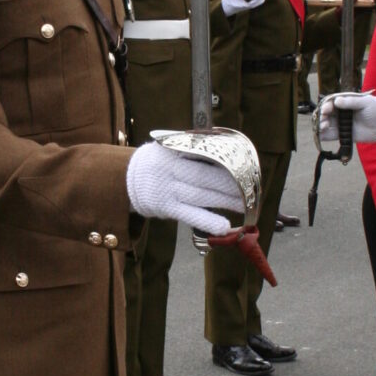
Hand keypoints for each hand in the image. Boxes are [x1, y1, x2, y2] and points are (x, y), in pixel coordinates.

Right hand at [126, 141, 243, 235]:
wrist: (125, 178)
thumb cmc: (157, 163)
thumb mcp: (170, 149)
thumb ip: (194, 151)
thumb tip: (228, 154)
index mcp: (174, 151)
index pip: (204, 156)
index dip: (225, 163)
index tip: (244, 168)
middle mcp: (170, 170)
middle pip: (205, 177)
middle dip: (230, 184)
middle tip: (250, 190)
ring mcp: (167, 190)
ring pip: (201, 196)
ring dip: (225, 201)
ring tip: (245, 205)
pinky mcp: (165, 208)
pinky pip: (189, 215)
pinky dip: (207, 220)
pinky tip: (224, 226)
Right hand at [317, 91, 375, 143]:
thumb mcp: (366, 102)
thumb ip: (351, 102)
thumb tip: (336, 101)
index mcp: (346, 102)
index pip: (332, 103)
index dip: (326, 106)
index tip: (325, 110)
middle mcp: (341, 112)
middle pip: (326, 113)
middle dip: (321, 116)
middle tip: (322, 120)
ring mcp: (342, 124)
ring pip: (326, 124)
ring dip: (321, 125)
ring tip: (322, 127)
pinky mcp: (343, 135)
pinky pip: (330, 135)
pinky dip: (323, 136)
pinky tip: (319, 136)